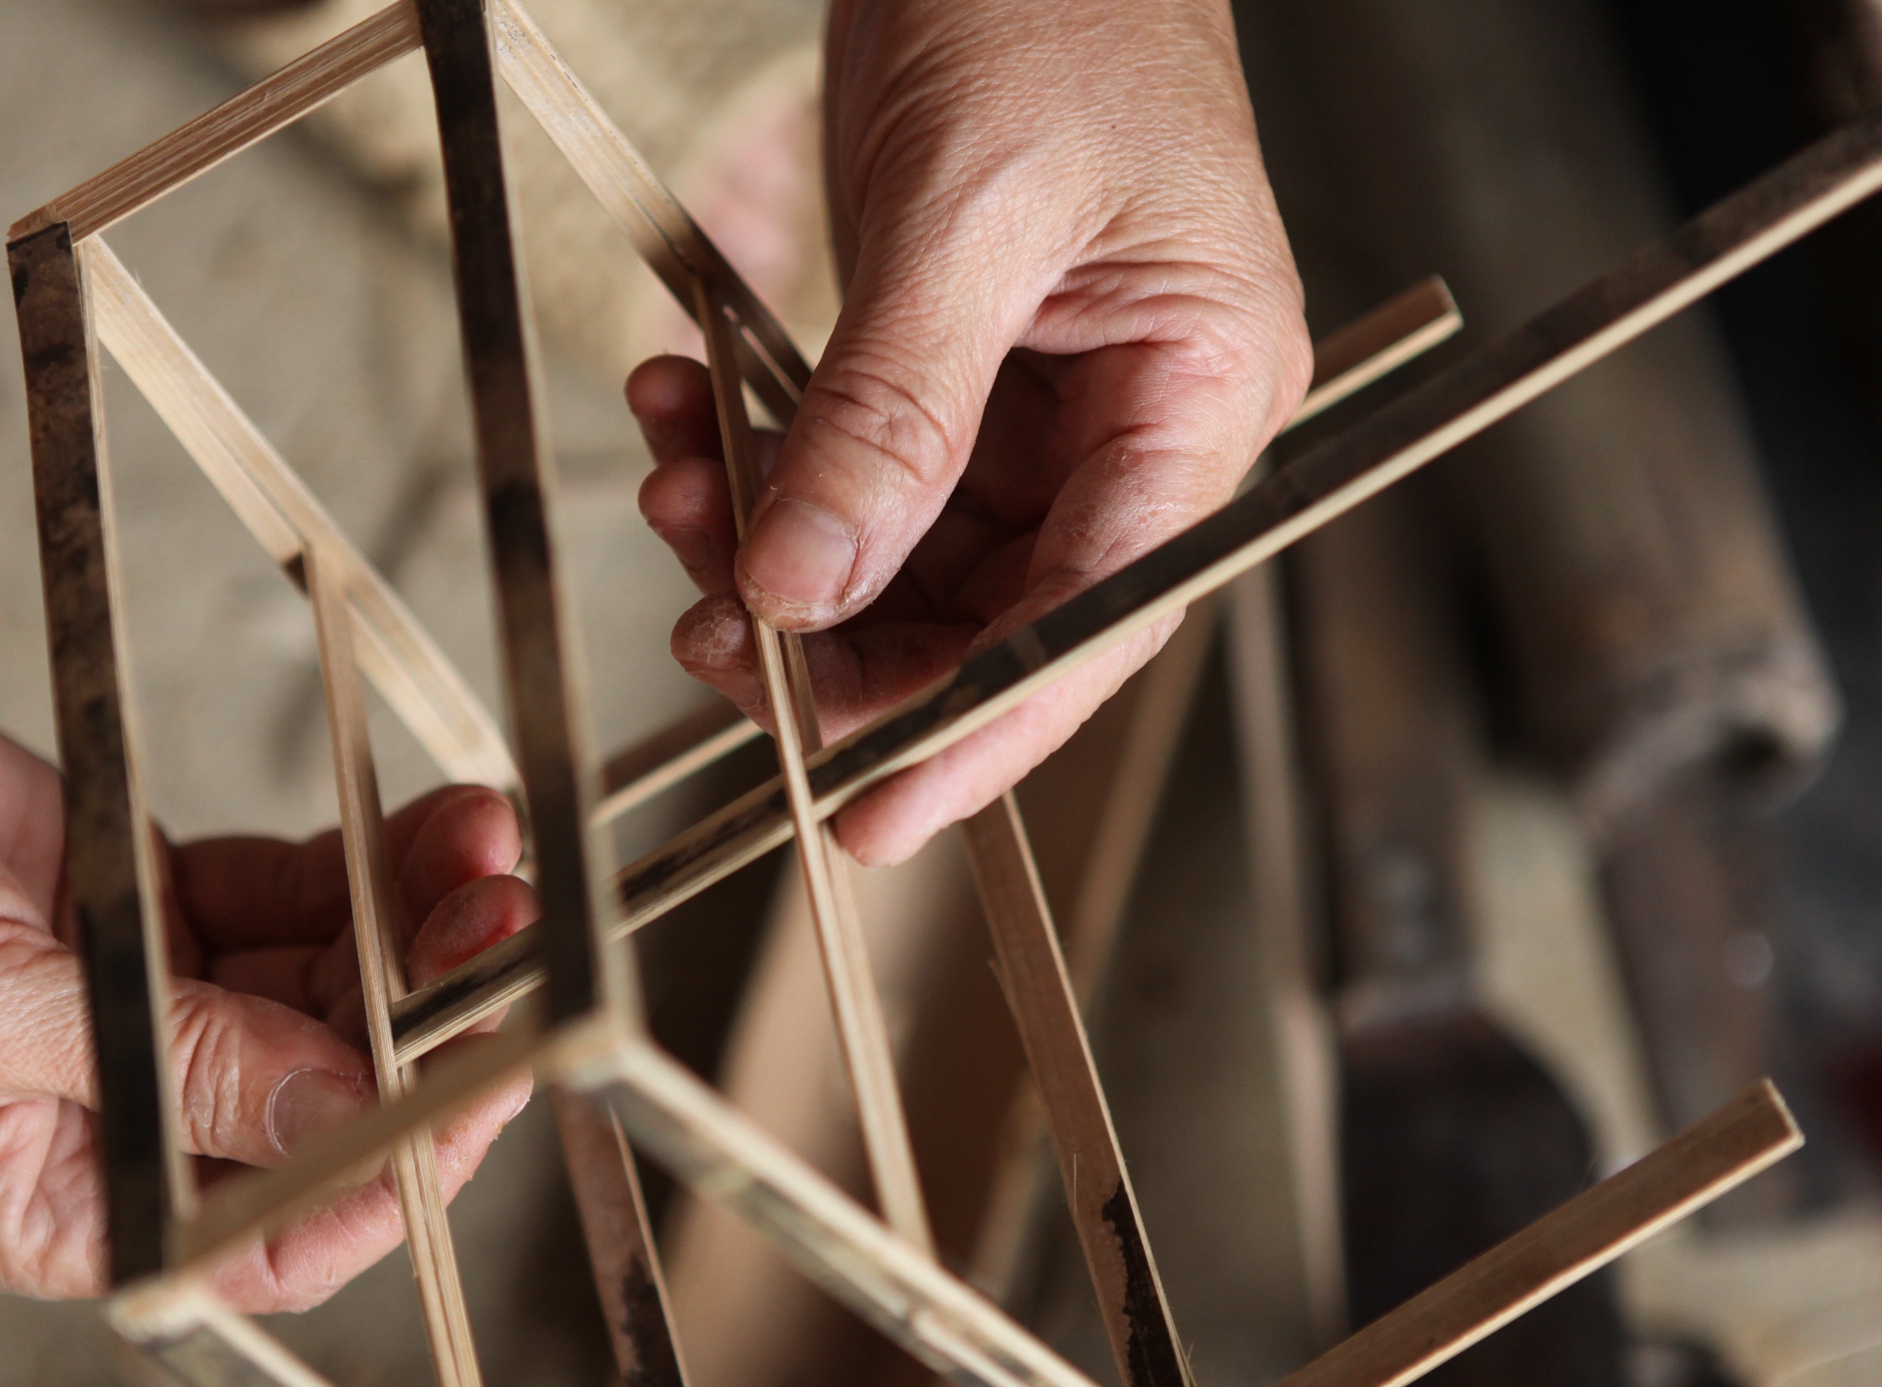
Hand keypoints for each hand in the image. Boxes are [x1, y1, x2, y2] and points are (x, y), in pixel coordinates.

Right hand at [0, 530, 534, 1310]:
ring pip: (325, 988)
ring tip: (490, 856)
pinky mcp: (136, 892)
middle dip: (430, 1023)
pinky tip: (432, 827)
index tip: (487, 1085)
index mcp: (59, 1201)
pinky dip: (362, 868)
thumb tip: (345, 1118)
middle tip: (512, 938)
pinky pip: (286, 896)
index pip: (272, 1231)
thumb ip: (172, 1065)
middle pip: (325, 1095)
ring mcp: (133, 996)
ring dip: (417, 932)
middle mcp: (115, 1112)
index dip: (396, 1168)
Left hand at [633, 0, 1308, 863]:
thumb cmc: (1044, 2)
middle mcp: (1141, 423)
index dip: (976, 728)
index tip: (866, 809)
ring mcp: (1052, 405)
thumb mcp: (961, 220)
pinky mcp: (966, 374)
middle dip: (845, 641)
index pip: (1095, 617)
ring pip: (911, 556)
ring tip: (677, 491)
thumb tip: (810, 594)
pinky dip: (770, 465)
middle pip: (994, 612)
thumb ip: (889, 419)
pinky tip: (691, 419)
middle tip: (714, 642)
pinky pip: (865, 473)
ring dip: (782, 548)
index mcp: (1204, 393)